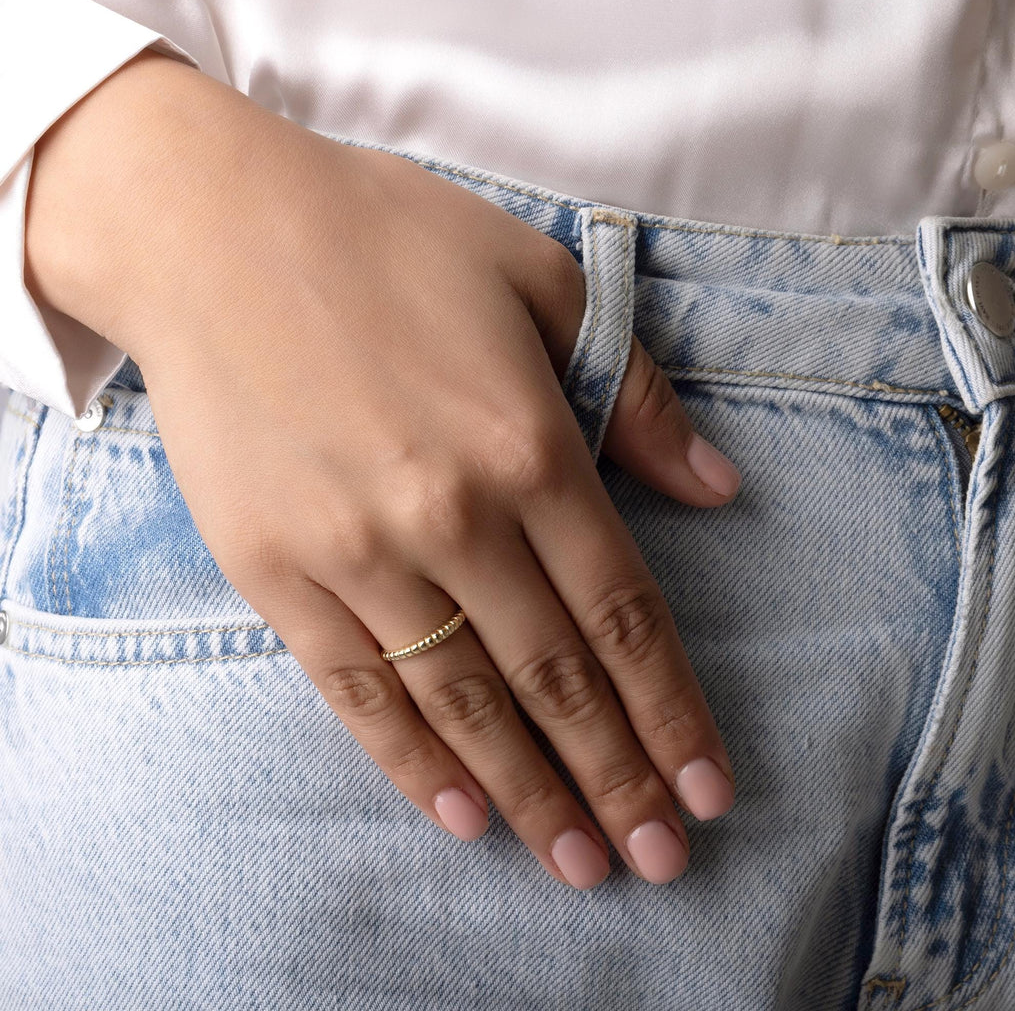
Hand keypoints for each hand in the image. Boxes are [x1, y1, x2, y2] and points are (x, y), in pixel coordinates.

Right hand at [25, 51, 740, 888]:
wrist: (215, 230)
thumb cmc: (387, 240)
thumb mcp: (539, 282)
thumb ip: (635, 398)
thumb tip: (717, 485)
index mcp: (529, 444)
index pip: (623, 614)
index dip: (672, 712)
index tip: (706, 789)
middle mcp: (450, 516)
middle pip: (555, 679)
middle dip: (615, 779)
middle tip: (661, 861)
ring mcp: (355, 552)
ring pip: (463, 702)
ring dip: (529, 793)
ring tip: (578, 865)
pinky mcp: (274, 571)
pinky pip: (356, 688)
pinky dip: (411, 760)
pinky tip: (461, 813)